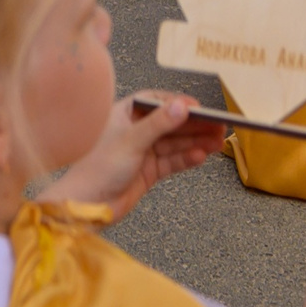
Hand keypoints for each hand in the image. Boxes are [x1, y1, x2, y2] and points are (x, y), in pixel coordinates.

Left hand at [42, 93, 228, 220]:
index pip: (156, 101)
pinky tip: (201, 156)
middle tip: (218, 125)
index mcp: (124, 114)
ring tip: (217, 142)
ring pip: (174, 143)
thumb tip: (182, 106)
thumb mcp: (131, 140)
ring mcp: (142, 151)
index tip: (200, 107)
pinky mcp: (147, 171)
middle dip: (193, 125)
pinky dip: (186, 159)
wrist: (86, 205)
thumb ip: (159, 124)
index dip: (178, 103)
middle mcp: (134, 130)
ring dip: (195, 142)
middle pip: (170, 123)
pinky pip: (171, 161)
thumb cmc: (98, 167)